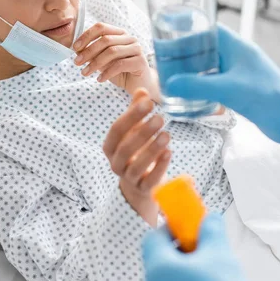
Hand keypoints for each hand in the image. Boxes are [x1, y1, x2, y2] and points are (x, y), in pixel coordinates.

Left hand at [74, 23, 159, 100]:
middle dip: (88, 51)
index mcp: (120, 34)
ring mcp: (136, 49)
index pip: (101, 27)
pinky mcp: (140, 61)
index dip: (86, 36)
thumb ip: (93, 53)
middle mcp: (129, 38)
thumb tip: (76, 49)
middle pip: (105, 40)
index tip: (75, 48)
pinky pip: (120, 65)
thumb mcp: (103, 61)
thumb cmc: (121, 71)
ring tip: (85, 72)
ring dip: (95, 63)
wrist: (139, 85)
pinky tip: (100, 79)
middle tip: (77, 62)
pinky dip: (107, 72)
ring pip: (112, 51)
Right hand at [103, 89, 170, 225]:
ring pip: (137, 166)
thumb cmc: (135, 152)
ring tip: (167, 134)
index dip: (131, 116)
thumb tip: (142, 90)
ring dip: (152, 149)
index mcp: (110, 147)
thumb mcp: (133, 131)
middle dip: (143, 132)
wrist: (138, 187)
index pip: (116, 130)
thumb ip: (136, 112)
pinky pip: (150, 180)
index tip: (148, 102)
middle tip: (160, 118)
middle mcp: (115, 163)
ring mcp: (128, 178)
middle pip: (126, 148)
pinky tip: (169, 153)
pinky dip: (159, 167)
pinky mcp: (142, 190)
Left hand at [142, 214, 246, 280]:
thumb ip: (212, 231)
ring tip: (207, 280)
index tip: (186, 229)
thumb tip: (210, 218)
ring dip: (182, 279)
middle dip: (180, 256)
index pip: (153, 239)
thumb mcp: (219, 254)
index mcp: (157, 268)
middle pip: (159, 263)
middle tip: (203, 255)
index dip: (169, 230)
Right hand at [165, 25, 279, 142]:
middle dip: (186, 55)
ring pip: (210, 66)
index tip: (171, 38)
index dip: (189, 33)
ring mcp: (239, 72)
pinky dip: (202, 85)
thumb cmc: (265, 96)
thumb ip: (196, 86)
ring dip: (192, 71)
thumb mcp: (226, 89)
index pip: (209, 30)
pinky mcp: (240, 88)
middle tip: (167, 61)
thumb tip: (171, 84)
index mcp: (236, 47)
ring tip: (174, 77)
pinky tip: (191, 93)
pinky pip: (216, 82)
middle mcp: (237, 56)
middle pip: (206, 49)